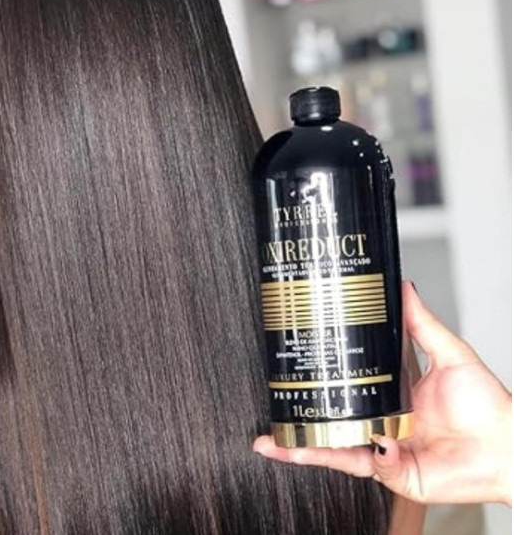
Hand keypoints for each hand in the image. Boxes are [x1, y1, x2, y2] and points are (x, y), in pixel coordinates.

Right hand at [253, 282, 511, 506]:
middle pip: (330, 420)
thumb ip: (421, 323)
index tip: (292, 370)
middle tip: (270, 413)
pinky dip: (345, 455)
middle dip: (296, 421)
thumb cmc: (487, 406)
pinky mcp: (392, 473)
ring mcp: (382, 449)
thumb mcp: (449, 354)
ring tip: (276, 441)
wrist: (507, 448)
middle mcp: (380, 422)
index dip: (318, 381)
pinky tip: (335, 445)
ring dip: (303, 446)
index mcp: (389, 394)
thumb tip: (404, 287)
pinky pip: (360, 464)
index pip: (345, 386)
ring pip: (333, 447)